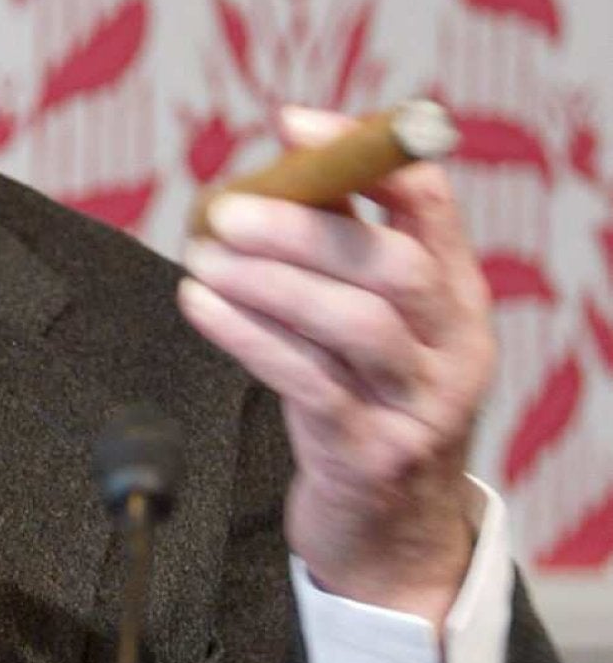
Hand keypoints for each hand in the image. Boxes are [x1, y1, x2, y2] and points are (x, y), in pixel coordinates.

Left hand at [179, 105, 495, 625]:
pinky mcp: (369, 455)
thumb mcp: (372, 332)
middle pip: (394, 264)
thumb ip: (342, 256)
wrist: (390, 538)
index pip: (431, 204)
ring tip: (205, 255)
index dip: (364, 154)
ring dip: (271, 281)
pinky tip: (203, 306)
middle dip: (307, 226)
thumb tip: (281, 162)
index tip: (293, 124)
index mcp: (459, 300)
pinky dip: (251, 337)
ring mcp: (419, 406)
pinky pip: (308, 383)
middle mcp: (453, 348)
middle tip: (227, 209)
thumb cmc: (366, 410)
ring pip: (355, 324)